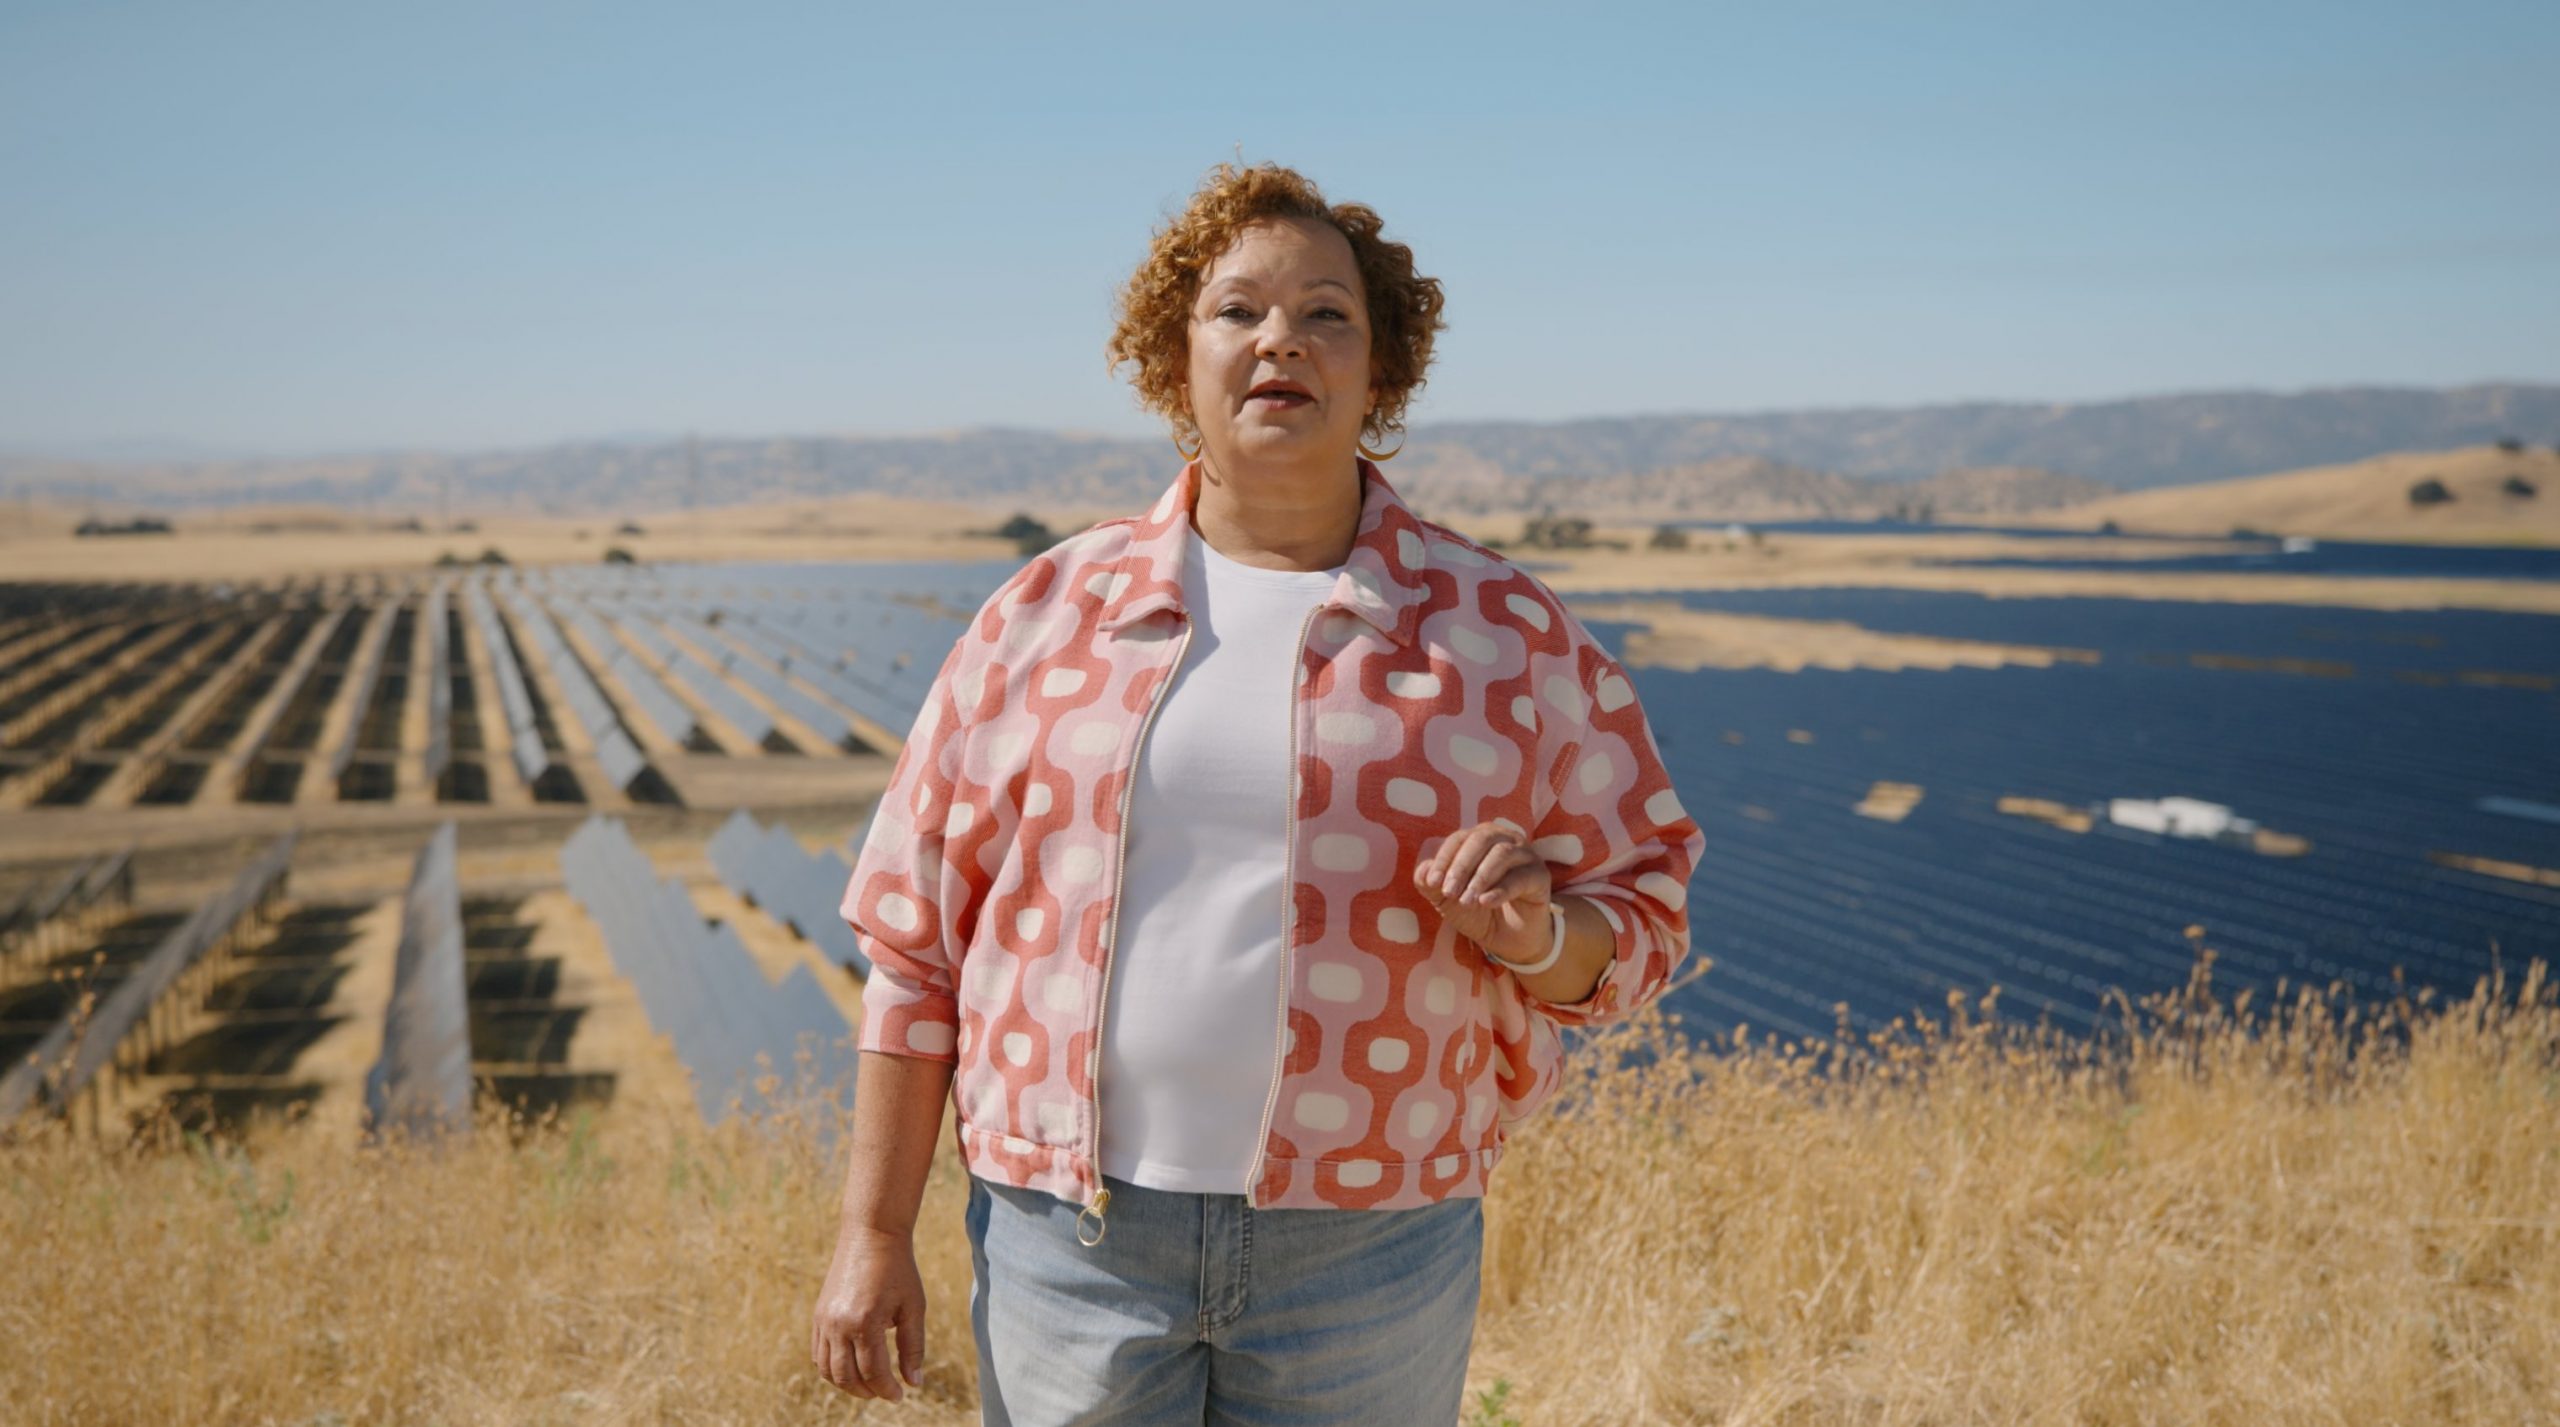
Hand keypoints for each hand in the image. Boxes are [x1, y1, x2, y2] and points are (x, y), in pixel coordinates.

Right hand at [810, 1223, 927, 1401]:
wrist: (871, 1235)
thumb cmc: (898, 1270)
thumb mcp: (913, 1308)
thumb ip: (913, 1347)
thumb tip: (915, 1384)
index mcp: (865, 1322)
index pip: (874, 1372)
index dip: (887, 1389)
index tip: (900, 1395)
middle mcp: (839, 1324)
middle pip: (847, 1376)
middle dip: (867, 1391)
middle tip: (885, 1392)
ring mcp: (824, 1320)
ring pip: (827, 1370)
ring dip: (847, 1384)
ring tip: (868, 1385)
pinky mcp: (818, 1315)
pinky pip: (817, 1354)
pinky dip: (831, 1369)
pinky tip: (850, 1369)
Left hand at [1412, 820, 1552, 964]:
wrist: (1508, 940)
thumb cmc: (1478, 911)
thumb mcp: (1447, 900)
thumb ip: (1430, 885)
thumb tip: (1422, 871)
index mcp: (1480, 839)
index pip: (1459, 839)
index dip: (1444, 858)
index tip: (1432, 882)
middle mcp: (1505, 840)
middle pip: (1481, 840)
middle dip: (1461, 866)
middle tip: (1449, 892)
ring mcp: (1525, 856)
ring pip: (1502, 854)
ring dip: (1480, 877)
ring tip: (1467, 901)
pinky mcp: (1540, 875)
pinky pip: (1520, 877)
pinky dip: (1501, 889)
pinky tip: (1486, 902)